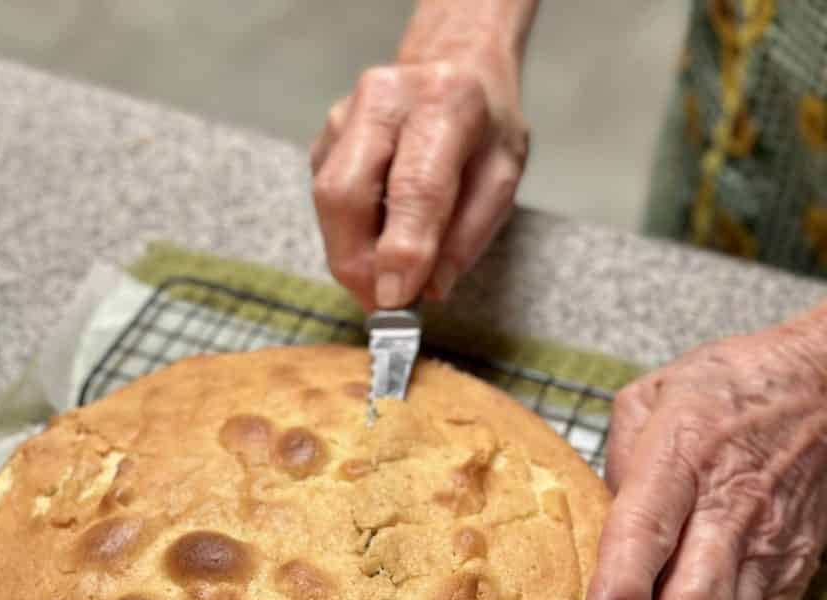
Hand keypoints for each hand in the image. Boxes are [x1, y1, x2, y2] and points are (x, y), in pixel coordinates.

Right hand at [310, 24, 529, 309]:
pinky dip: (348, 236)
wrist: (454, 67)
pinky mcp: (324, 138)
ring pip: (327, 203)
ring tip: (384, 278)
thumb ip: (469, 235)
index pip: (414, 185)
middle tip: (384, 304)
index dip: (400, 249)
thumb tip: (429, 289)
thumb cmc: (483, 129)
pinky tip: (376, 237)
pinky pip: (325, 203)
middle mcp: (383, 98)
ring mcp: (343, 115)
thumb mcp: (502, 178)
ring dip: (350, 256)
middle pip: (346, 194)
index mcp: (443, 101)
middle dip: (358, 263)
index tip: (396, 300)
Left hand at [585, 313, 826, 599]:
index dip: (624, 582)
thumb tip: (590, 529)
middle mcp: (727, 508)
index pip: (648, 527)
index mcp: (682, 458)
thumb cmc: (722, 388)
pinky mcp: (793, 567)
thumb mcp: (648, 399)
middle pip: (698, 595)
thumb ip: (612, 463)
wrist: (825, 381)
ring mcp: (767, 544)